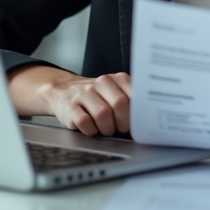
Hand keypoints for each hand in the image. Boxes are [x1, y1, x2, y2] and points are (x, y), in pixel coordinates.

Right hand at [8, 65, 131, 135]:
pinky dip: (91, 130)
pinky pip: (85, 122)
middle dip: (123, 122)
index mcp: (117, 79)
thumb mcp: (115, 93)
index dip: (138, 113)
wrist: (63, 91)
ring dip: (107, 128)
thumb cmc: (96, 97)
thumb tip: (147, 120)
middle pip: (119, 103)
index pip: (134, 94)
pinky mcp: (70, 107)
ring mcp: (84, 94)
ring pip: (103, 114)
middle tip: (121, 128)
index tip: (138, 123)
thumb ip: (131, 101)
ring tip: (106, 129)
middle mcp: (101, 83)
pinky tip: (92, 128)